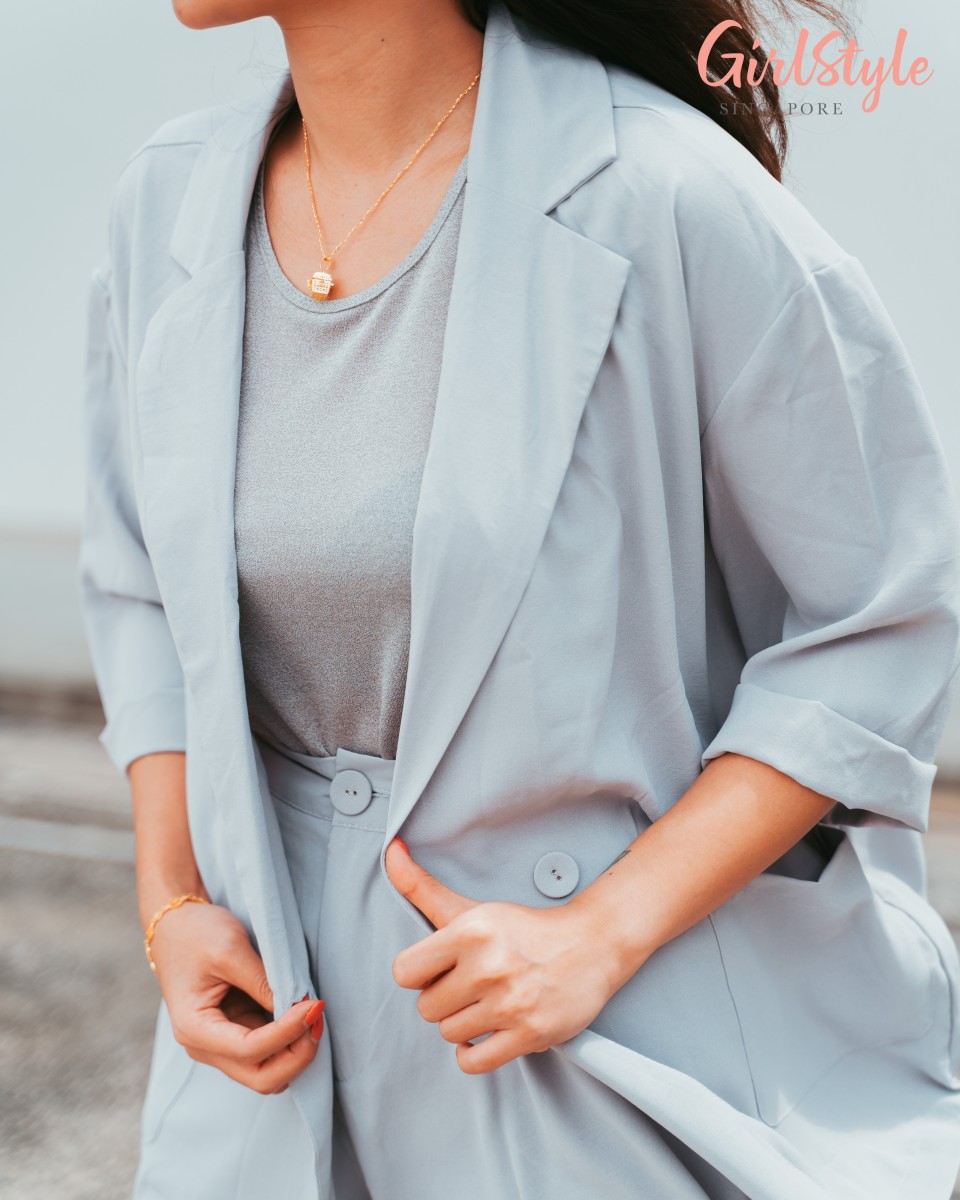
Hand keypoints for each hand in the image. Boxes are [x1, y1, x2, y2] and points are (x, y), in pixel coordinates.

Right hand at [149, 899, 324, 1094]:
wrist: (176, 926)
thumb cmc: (197, 933)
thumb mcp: (231, 949)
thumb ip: (263, 982)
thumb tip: (299, 1008)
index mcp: (195, 1028)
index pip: (248, 1050)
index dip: (287, 1033)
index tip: (314, 1005)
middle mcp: (205, 1047)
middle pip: (260, 1077)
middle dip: (296, 1055)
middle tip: (318, 1018)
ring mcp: (220, 1045)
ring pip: (267, 1072)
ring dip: (296, 1052)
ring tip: (313, 1015)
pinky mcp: (235, 1034)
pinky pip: (268, 1054)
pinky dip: (290, 1043)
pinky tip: (303, 1016)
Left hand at [385, 838, 616, 1074]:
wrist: (590, 945)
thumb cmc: (524, 929)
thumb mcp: (471, 909)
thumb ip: (422, 887)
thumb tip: (391, 853)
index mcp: (470, 932)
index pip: (404, 972)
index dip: (421, 974)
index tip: (441, 969)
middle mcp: (488, 966)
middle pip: (426, 1008)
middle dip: (445, 1000)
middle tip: (471, 987)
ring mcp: (510, 1003)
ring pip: (449, 1034)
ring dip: (464, 1024)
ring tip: (487, 1004)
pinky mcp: (530, 1034)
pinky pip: (474, 1062)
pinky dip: (474, 1054)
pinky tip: (487, 1033)